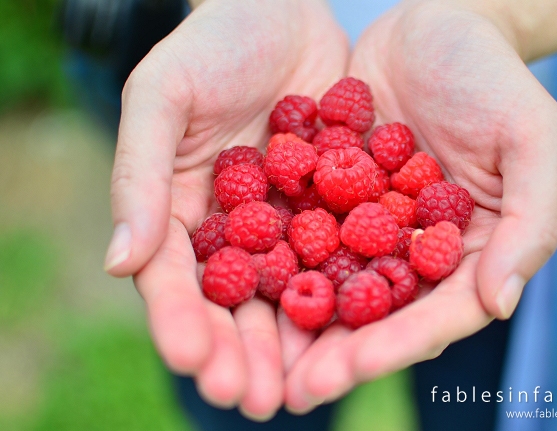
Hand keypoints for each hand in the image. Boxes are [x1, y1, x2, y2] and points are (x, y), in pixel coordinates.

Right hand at [103, 0, 347, 419]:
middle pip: (237, 306)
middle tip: (256, 401)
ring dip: (299, 345)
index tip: (196, 363)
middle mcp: (236, 229)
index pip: (176, 282)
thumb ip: (139, 176)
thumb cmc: (212, 44)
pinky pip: (348, 257)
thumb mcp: (162, 97)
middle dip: (244, 354)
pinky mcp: (340, 208)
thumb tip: (120, 265)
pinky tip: (366, 329)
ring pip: (293, 296)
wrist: (284, 10)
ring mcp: (290, 224)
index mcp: (183, 212)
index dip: (183, 324)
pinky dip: (354, 294)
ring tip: (308, 390)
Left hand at [285, 0, 556, 411]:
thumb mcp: (532, 138)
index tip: (347, 369)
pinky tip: (228, 284)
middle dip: (333, 353)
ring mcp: (363, 226)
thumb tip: (500, 303)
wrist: (433, 25)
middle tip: (289, 390)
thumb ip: (531, 222)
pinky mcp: (324, 195)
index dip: (393, 345)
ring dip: (290, 324)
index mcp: (466, 252)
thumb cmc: (493, 77)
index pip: (434, 315)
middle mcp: (409, 251)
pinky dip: (264, 259)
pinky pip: (293, 232)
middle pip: (373, 315)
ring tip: (249, 358)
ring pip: (327, 284)